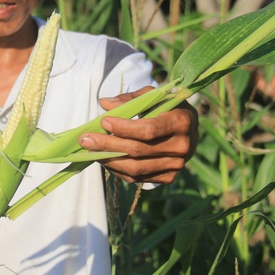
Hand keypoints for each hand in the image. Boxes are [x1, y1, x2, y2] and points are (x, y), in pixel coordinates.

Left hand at [78, 86, 197, 183]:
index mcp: (181, 122)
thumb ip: (130, 99)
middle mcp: (182, 147)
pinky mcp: (168, 177)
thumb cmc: (167, 107)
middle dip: (108, 145)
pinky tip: (104, 158)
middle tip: (85, 139)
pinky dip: (117, 169)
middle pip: (138, 151)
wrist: (189, 129)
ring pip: (136, 168)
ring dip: (109, 160)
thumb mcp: (153, 95)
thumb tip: (105, 103)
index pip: (149, 130)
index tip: (103, 121)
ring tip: (90, 150)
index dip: (124, 128)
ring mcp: (176, 165)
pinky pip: (137, 178)